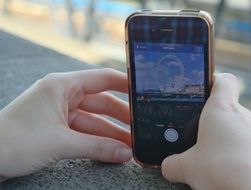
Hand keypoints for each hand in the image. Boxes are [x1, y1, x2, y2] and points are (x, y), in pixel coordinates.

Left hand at [0, 69, 131, 179]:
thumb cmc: (13, 141)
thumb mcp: (60, 142)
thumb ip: (96, 148)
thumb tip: (124, 153)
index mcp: (62, 85)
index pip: (102, 78)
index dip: (125, 84)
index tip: (143, 92)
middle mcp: (63, 94)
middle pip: (102, 102)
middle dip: (121, 117)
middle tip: (139, 128)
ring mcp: (61, 111)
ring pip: (94, 120)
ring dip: (111, 133)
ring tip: (130, 145)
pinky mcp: (58, 126)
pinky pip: (84, 131)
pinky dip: (97, 140)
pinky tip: (112, 149)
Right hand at [162, 73, 250, 189]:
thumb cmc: (225, 172)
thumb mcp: (187, 168)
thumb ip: (172, 163)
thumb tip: (167, 166)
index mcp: (221, 110)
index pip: (222, 80)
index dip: (211, 82)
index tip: (201, 91)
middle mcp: (244, 116)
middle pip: (227, 107)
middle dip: (212, 121)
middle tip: (198, 137)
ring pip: (238, 127)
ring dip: (225, 138)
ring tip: (213, 158)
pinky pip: (249, 144)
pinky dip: (238, 152)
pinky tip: (229, 169)